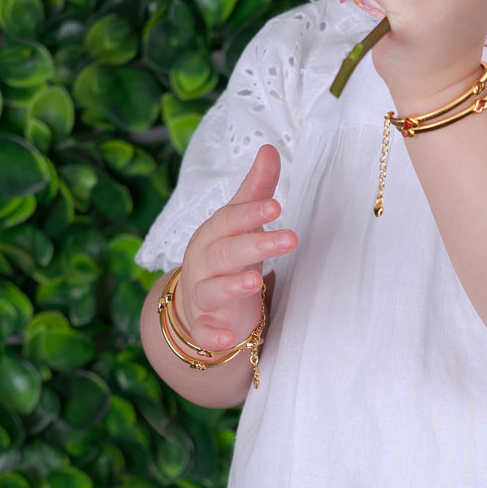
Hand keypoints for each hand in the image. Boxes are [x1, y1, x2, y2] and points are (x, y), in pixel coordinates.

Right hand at [173, 145, 296, 349]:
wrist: (196, 301)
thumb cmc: (225, 251)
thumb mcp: (240, 220)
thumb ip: (256, 188)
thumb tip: (269, 148)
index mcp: (214, 233)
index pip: (231, 219)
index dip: (252, 212)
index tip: (277, 206)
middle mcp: (204, 262)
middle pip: (226, 252)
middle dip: (256, 245)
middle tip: (290, 239)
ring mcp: (201, 295)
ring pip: (212, 290)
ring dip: (232, 286)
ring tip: (257, 281)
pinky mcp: (204, 326)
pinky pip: (203, 333)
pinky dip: (212, 337)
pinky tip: (227, 339)